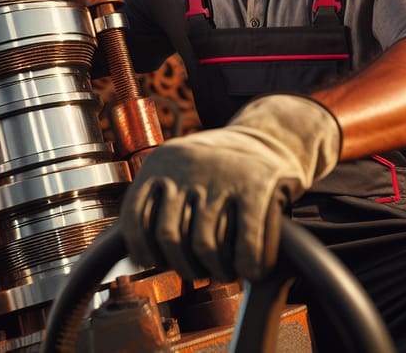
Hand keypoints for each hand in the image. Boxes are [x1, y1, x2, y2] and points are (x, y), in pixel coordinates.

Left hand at [119, 94, 340, 282]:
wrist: (271, 136)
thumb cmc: (218, 165)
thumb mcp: (179, 164)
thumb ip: (154, 197)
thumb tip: (134, 252)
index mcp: (161, 161)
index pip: (135, 218)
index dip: (144, 250)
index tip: (158, 261)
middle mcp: (188, 165)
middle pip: (169, 237)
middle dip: (184, 265)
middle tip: (198, 269)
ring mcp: (222, 175)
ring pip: (205, 245)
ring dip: (216, 269)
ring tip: (224, 270)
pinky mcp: (257, 188)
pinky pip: (246, 243)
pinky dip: (248, 264)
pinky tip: (252, 268)